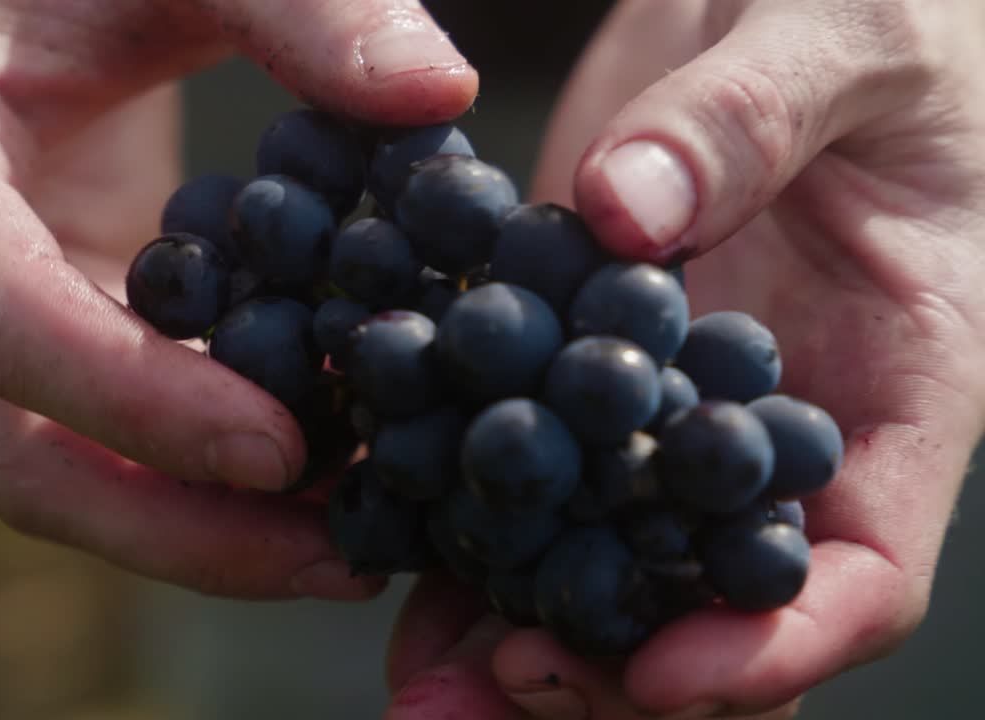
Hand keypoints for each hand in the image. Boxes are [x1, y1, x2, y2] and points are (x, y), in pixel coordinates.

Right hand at [0, 0, 475, 599]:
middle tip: (344, 559)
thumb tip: (440, 92)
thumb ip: (306, 5)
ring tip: (353, 548)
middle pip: (18, 454)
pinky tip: (317, 489)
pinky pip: (95, 448)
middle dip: (182, 527)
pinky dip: (199, 486)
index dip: (135, 400)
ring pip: (57, 481)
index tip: (286, 449)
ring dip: (202, 536)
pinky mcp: (13, 352)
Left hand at [387, 0, 984, 716]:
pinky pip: (525, 470)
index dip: (771, 644)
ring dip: (515, 638)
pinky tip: (385, 558)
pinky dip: (461, 531)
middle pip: (709, 608)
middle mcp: (776, 429)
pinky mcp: (583, 369)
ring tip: (419, 692)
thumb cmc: (886, 6)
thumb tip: (627, 210)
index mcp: (898, 387)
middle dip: (612, 678)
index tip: (658, 672)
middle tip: (497, 695)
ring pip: (608, 566)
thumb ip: (749, 118)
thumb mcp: (844, 30)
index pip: (859, 574)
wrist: (790, 1)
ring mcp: (672, 411)